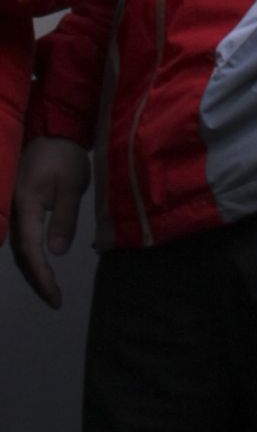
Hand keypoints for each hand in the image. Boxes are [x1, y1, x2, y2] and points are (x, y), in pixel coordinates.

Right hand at [11, 137, 90, 308]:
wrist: (53, 132)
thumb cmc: (64, 157)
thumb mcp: (71, 186)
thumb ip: (63, 218)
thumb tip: (56, 253)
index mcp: (24, 205)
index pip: (30, 250)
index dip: (41, 276)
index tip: (55, 296)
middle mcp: (12, 211)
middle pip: (19, 255)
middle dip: (36, 279)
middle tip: (54, 299)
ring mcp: (11, 210)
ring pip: (17, 248)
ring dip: (32, 270)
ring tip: (50, 290)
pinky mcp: (16, 208)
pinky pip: (20, 238)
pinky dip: (29, 256)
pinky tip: (40, 266)